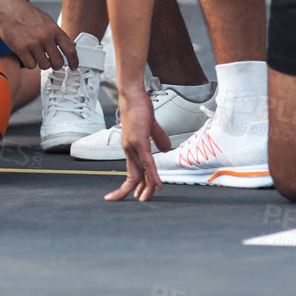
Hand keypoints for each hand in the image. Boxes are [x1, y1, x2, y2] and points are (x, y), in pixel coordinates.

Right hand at [0, 0, 77, 70]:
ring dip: (42, 63)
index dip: (74, 61)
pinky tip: (28, 55)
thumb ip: (59, 34)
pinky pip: (31, 65)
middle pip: (58, 62)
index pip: (70, 49)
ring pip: (44, 66)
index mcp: (54, 29)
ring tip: (38, 55)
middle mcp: (45, 37)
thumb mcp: (47, 20)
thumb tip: (71, 45)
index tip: (73, 66)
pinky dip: (30, 63)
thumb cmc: (27, 14)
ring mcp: (33, 43)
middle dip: (56, 65)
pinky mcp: (21, 49)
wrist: (8, 9)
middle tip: (53, 63)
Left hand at [105, 84, 171, 202]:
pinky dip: (152, 175)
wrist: (132, 94)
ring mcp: (133, 146)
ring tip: (146, 198)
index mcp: (131, 148)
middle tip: (140, 201)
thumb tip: (166, 148)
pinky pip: (147, 163)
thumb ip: (158, 137)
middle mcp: (129, 149)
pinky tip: (156, 185)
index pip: (131, 171)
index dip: (131, 184)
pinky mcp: (139, 141)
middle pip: (132, 176)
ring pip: (140, 172)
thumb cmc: (139, 107)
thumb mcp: (150, 126)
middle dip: (135, 190)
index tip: (130, 195)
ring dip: (145, 187)